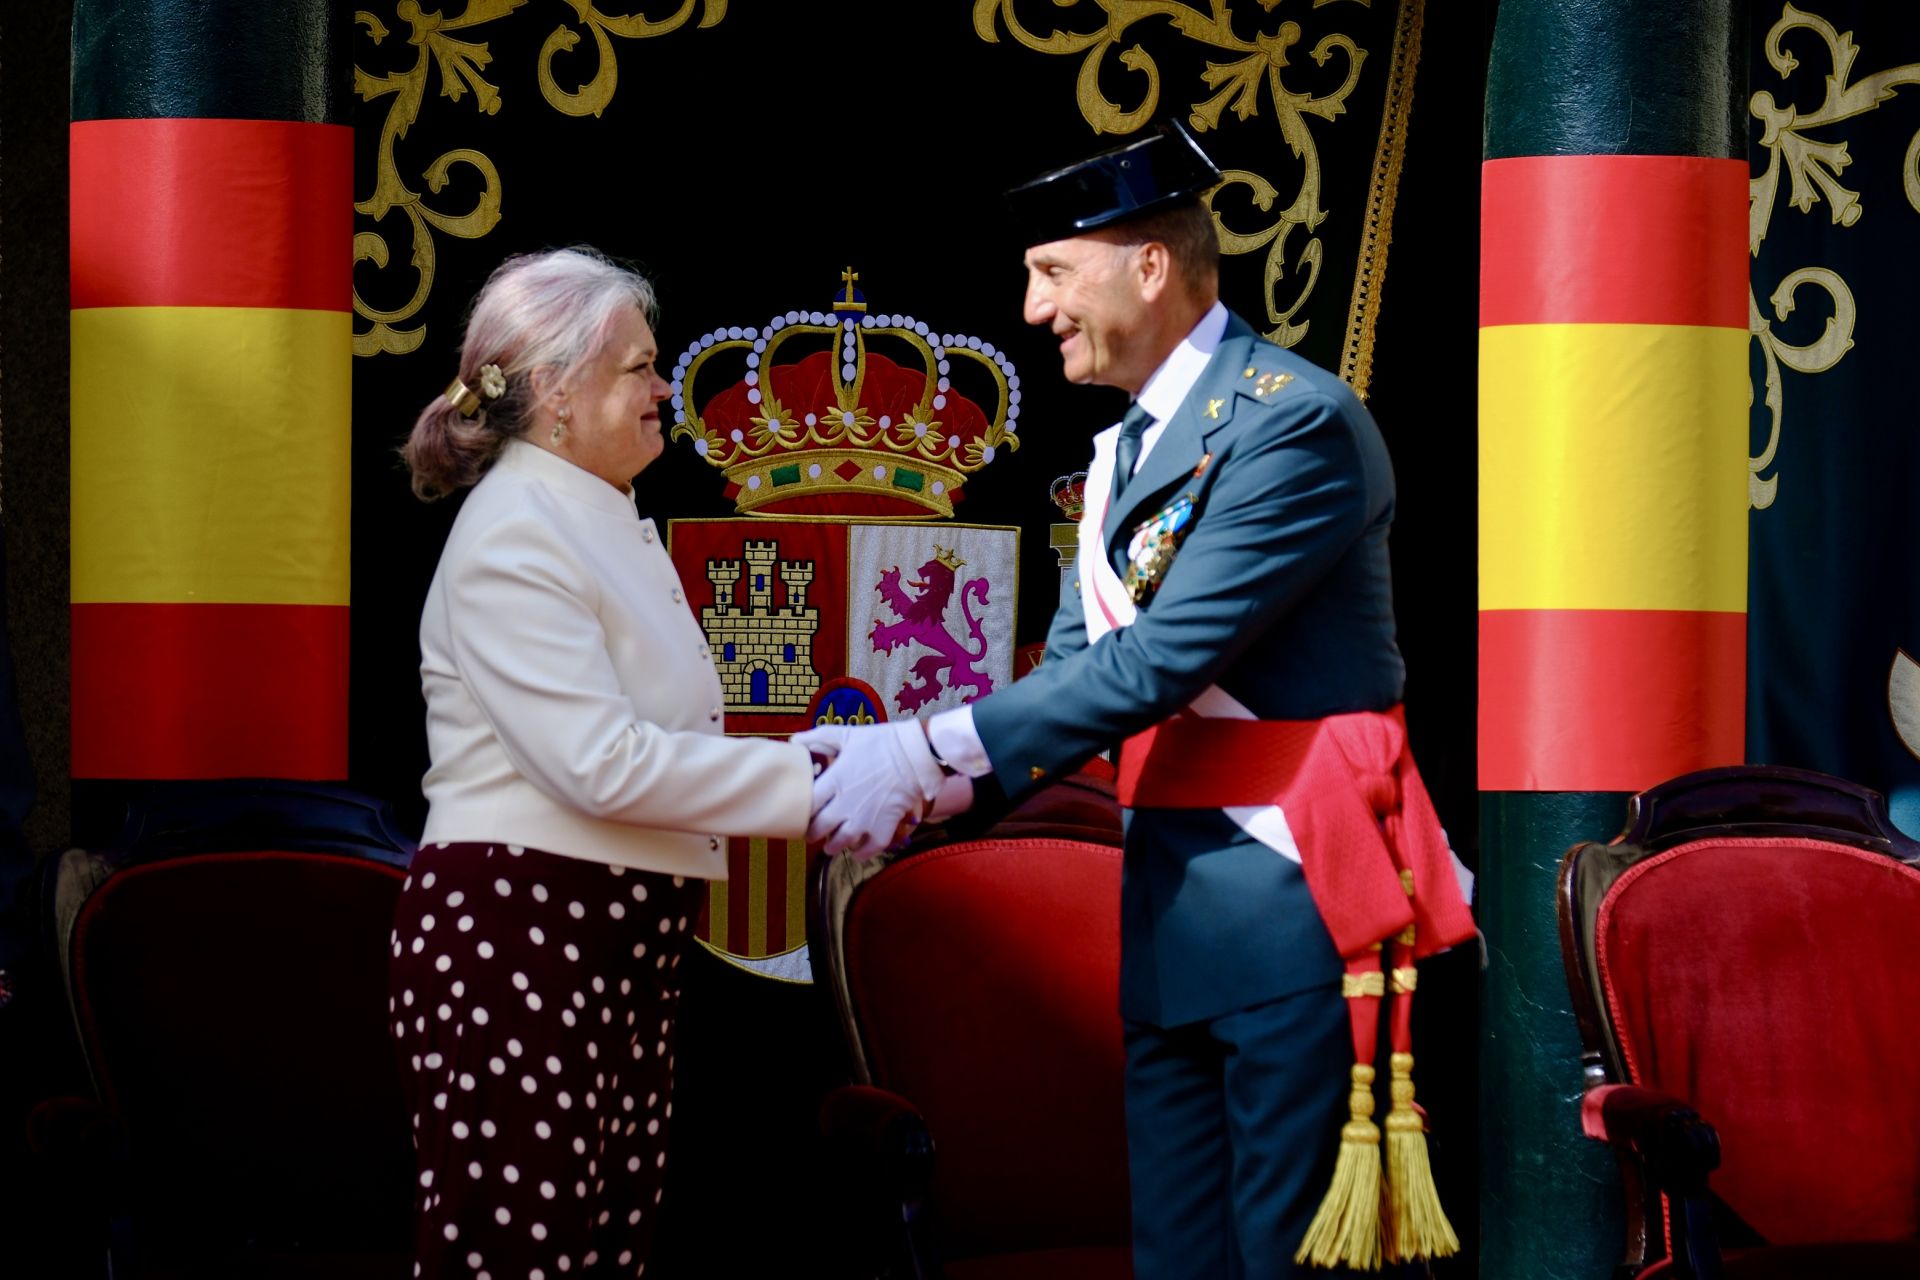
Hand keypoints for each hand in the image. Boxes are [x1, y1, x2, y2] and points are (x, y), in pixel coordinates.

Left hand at [792, 720, 944, 860]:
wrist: (914, 754)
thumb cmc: (881, 741)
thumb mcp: (847, 734)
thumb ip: (819, 737)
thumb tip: (794, 740)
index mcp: (834, 781)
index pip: (808, 805)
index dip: (802, 812)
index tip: (802, 813)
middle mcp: (845, 804)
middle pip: (820, 828)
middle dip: (813, 834)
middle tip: (812, 835)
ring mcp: (864, 818)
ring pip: (841, 842)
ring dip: (833, 846)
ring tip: (831, 847)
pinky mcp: (884, 826)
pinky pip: (870, 848)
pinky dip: (862, 854)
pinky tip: (858, 854)